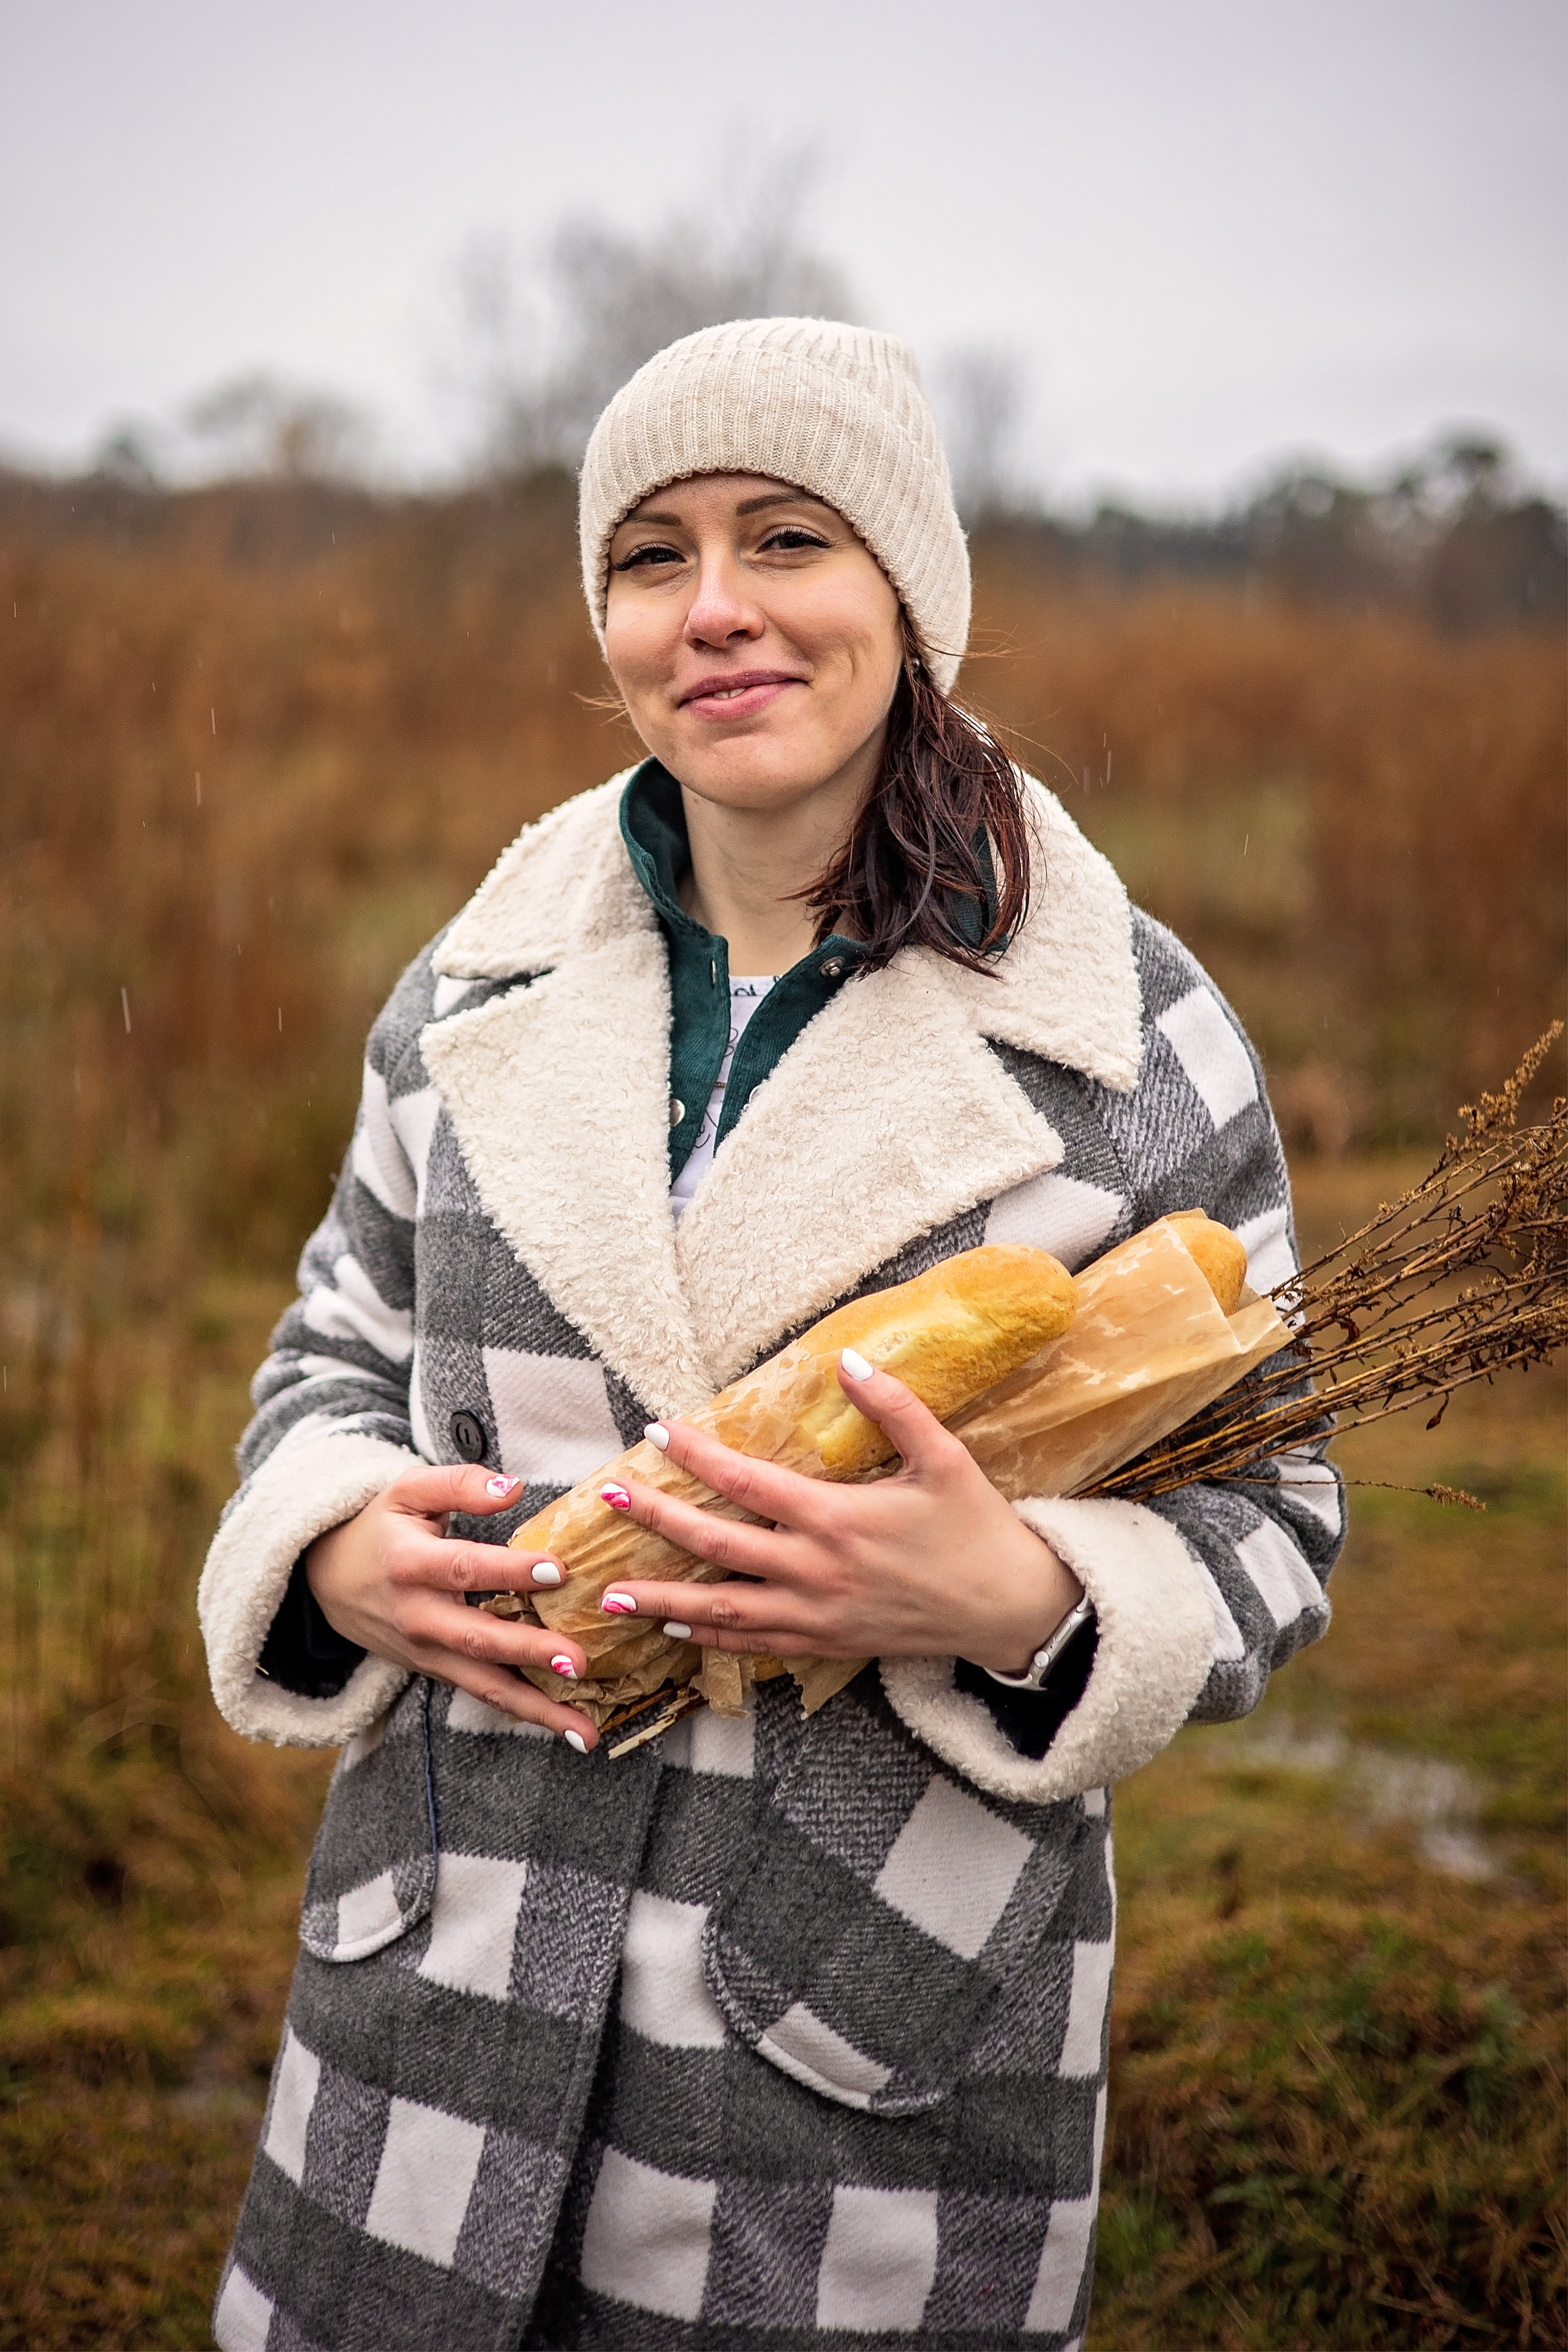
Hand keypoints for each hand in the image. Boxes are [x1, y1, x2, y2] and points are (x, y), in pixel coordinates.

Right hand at [305, 1464, 600, 1749]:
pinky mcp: (436, 1671)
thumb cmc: (381, 1527)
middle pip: (476, 1638)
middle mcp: (417, 1616)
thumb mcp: (409, 1491)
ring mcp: (426, 1652)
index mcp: (410, 1564)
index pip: (462, 1568)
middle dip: (529, 1652)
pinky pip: (483, 1694)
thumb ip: (460, 1484)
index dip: (508, 1570)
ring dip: (537, 1709)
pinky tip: (567, 1727)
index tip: (558, 1570)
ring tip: (586, 1729)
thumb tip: (513, 1486)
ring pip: (484, 1685)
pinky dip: (525, 1713)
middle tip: (580, 1660)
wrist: (328, 1580)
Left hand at [594, 1353, 1083, 1674]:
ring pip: (722, 1610)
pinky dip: (709, 1637)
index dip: (697, 1457)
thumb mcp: (944, 1459)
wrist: (1009, 1609)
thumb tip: (847, 1361)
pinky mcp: (825, 1644)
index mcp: (837, 1519)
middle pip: (717, 1547)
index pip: (747, 1483)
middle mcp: (815, 1571)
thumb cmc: (978, 1529)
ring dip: (664, 1600)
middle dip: (659, 1523)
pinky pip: (754, 1644)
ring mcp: (816, 1615)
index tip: (657, 1432)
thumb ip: (895, 1408)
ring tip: (611, 1594)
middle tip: (609, 1502)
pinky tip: (675, 1629)